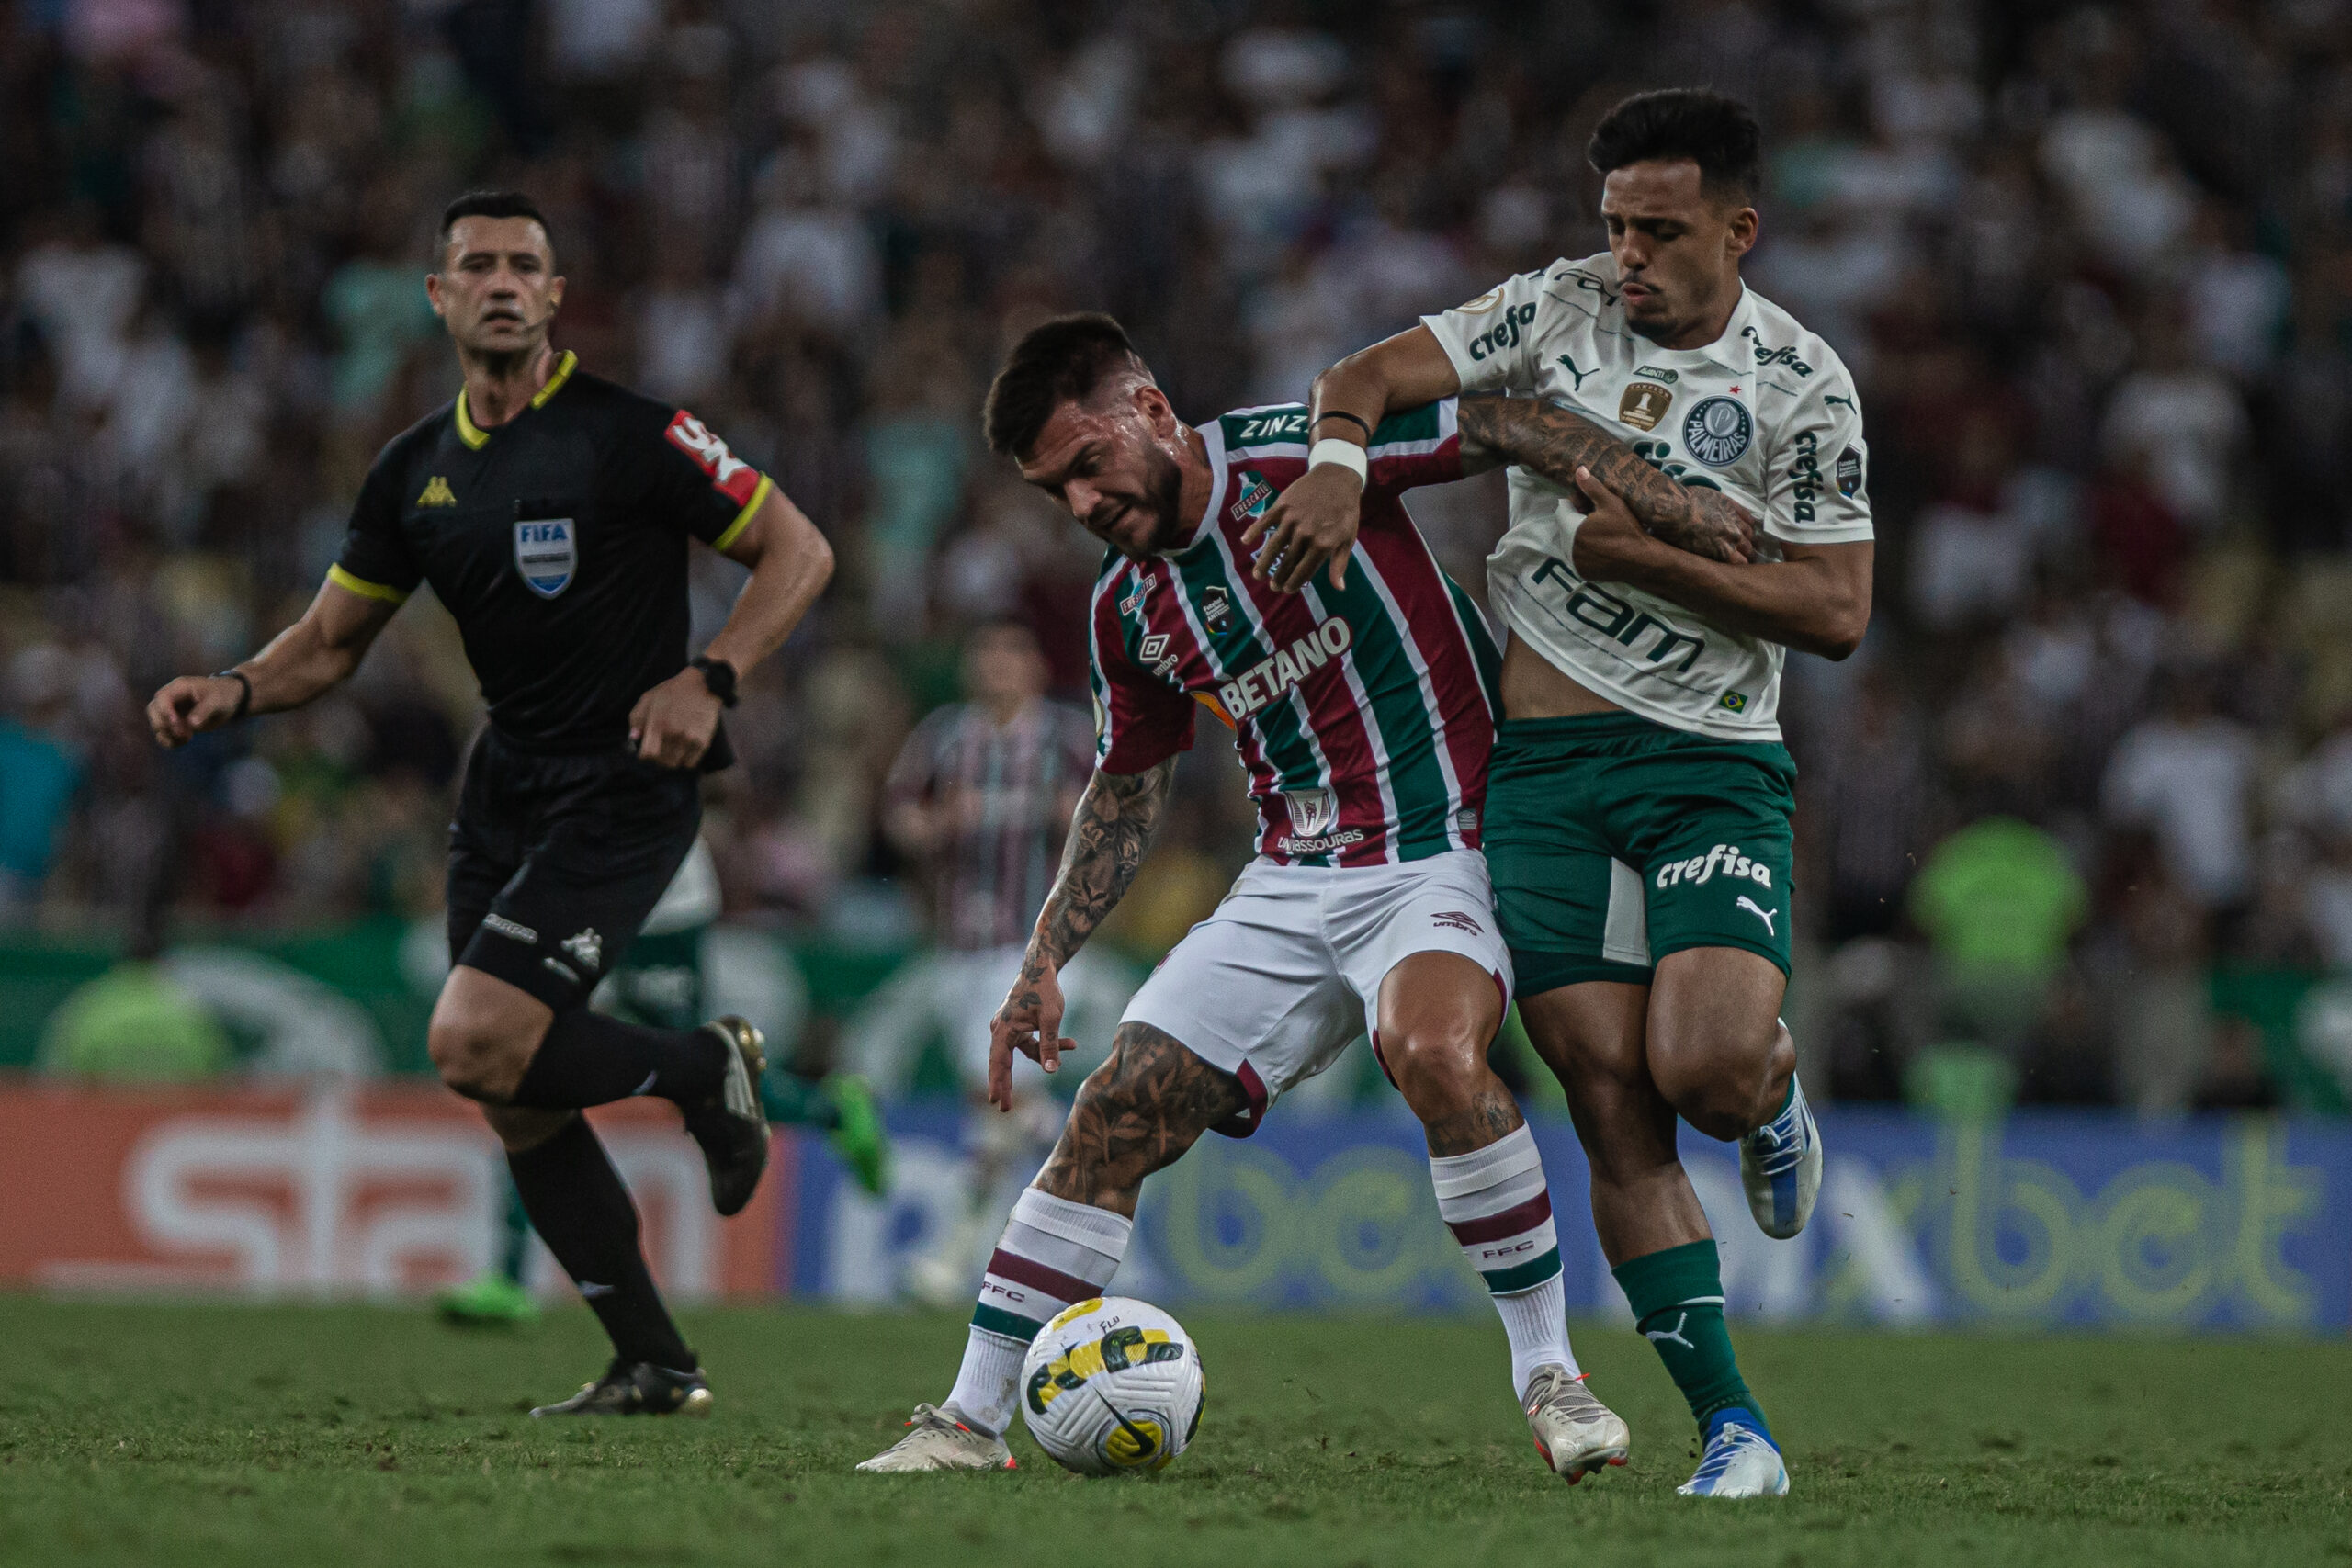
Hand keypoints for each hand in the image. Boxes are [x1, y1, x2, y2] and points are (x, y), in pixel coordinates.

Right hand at [146, 674, 244, 747]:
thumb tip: (192, 724)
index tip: (176, 723)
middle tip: (185, 734)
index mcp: (179, 687)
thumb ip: (204, 710)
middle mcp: (171, 698)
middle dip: (164, 725)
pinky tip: (183, 742)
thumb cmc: (222, 695)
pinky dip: (169, 741)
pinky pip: (163, 733)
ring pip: (157, 724)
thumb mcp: (217, 700)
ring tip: (188, 738)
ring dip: (167, 735)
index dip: (165, 711)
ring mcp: (171, 711)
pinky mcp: (175, 723)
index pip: (162, 698)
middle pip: (153, 710)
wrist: (228, 698)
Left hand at [629, 668, 722, 767]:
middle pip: (661, 762)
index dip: (645, 755)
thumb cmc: (672, 691)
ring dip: (672, 759)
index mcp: (657, 723)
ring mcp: (689, 739)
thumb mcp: (648, 698)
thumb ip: (636, 718)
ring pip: (675, 764)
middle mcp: (673, 733)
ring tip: (674, 748)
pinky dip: (686, 760)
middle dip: (659, 758)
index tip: (648, 750)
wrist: (702, 684)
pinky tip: (685, 749)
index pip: (647, 755)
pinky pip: (690, 763)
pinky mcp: (703, 741)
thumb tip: (634, 737)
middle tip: (662, 749)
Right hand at [987, 952, 1071, 1110]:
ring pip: (1023, 1053)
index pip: (998, 1062)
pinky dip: (1047, 1045)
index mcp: (1004, 1029)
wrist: (1041, 966)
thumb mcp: (1052, 1018)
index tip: (995, 1101)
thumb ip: (1050, 1044)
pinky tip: (1072, 1043)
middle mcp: (1001, 1029)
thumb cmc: (1044, 989)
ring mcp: (1008, 1028)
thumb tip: (1051, 1070)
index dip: (997, 1083)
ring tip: (1070, 1046)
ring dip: (1045, 1056)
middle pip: (1003, 1063)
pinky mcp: (1018, 1026)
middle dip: (1007, 1085)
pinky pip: (1031, 1043)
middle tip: (1004, 1109)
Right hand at [1243, 461, 1362, 592]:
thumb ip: (1340, 563)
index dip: (1294, 583)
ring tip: (1257, 575)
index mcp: (1323, 544)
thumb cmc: (1346, 510)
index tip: (1287, 590)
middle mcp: (1305, 534)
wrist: (1338, 477)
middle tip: (1272, 586)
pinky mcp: (1283, 505)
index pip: (1304, 570)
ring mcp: (1292, 519)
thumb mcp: (1348, 538)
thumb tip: (1339, 588)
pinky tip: (1246, 541)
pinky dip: (1254, 531)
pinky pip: (1265, 521)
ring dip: (1264, 562)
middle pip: (1287, 561)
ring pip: (1274, 546)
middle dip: (1278, 577)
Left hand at [1569, 465, 1667, 584]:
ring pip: (1570, 542)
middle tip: (1598, 518)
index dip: (1576, 504)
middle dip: (1577, 520)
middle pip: (1565, 526)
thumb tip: (1578, 469)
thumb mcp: (1611, 503)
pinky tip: (1602, 546)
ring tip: (1601, 532)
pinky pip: (1577, 557)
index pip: (1562, 509)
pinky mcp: (1583, 573)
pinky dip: (1585, 551)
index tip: (1592, 505)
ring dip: (1580, 535)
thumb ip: (1592, 487)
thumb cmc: (1627, 529)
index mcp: (1571, 529)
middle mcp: (1568, 548)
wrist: (1642, 559)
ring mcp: (1575, 563)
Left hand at [1681, 489, 1757, 563]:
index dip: (1743, 564)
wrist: (1675, 510)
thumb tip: (1713, 560)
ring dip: (1749, 536)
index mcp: (1725, 553)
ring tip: (1749, 538)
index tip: (1742, 564)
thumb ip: (1710, 557)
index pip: (1743, 563)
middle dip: (1749, 552)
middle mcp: (1734, 537)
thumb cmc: (1677, 535)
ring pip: (1749, 531)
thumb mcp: (1694, 554)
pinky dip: (1749, 520)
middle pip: (1749, 547)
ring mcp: (1734, 519)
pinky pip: (1746, 514)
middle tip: (1749, 553)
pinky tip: (1750, 523)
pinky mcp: (1731, 504)